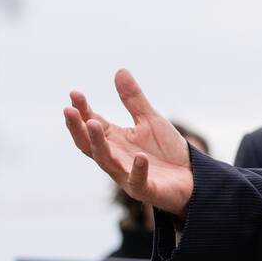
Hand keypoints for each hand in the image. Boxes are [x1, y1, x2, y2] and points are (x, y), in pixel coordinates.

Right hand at [63, 69, 193, 214]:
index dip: (83, 110)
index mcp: (115, 141)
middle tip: (69, 110)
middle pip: (89, 144)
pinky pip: (138, 180)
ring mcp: (128, 175)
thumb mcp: (150, 120)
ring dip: (98, 143)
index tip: (74, 93)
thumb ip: (133, 100)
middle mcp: (116, 158)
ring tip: (93, 123)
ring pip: (106, 161)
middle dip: (78, 128)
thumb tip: (120, 70)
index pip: (93, 124)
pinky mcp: (145, 189)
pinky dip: (137, 169)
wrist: (192, 177)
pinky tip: (140, 156)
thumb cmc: (167, 151)